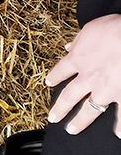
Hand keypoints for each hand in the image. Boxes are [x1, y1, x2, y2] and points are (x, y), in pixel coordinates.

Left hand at [46, 14, 120, 135]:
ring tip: (72, 129)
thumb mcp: (89, 29)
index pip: (61, 70)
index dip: (54, 77)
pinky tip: (117, 134)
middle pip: (69, 96)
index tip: (49, 83)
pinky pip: (120, 115)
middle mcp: (88, 77)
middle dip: (60, 108)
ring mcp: (105, 90)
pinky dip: (119, 125)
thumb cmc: (113, 29)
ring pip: (89, 110)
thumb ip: (78, 41)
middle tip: (53, 117)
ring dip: (80, 121)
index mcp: (78, 58)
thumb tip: (69, 46)